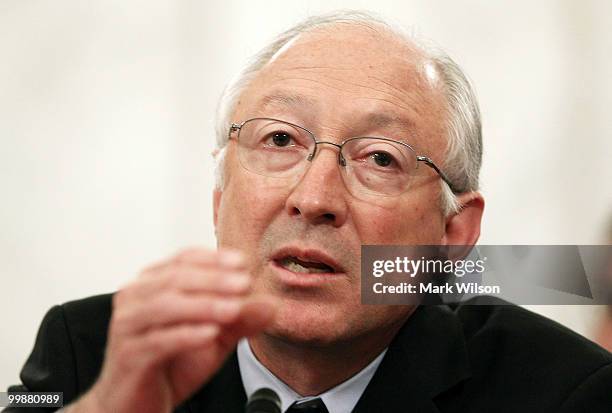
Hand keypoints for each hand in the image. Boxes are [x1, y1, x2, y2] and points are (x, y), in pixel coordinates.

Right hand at [67, 248, 277, 412]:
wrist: (137, 405)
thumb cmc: (171, 365)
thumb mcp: (214, 339)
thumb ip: (240, 320)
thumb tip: (271, 304)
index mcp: (152, 284)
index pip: (183, 259)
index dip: (213, 258)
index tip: (242, 262)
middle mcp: (135, 298)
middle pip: (175, 278)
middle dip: (214, 279)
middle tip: (245, 283)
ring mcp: (128, 326)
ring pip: (165, 306)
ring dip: (204, 305)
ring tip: (234, 309)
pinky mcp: (129, 356)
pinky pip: (158, 341)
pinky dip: (187, 335)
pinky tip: (211, 333)